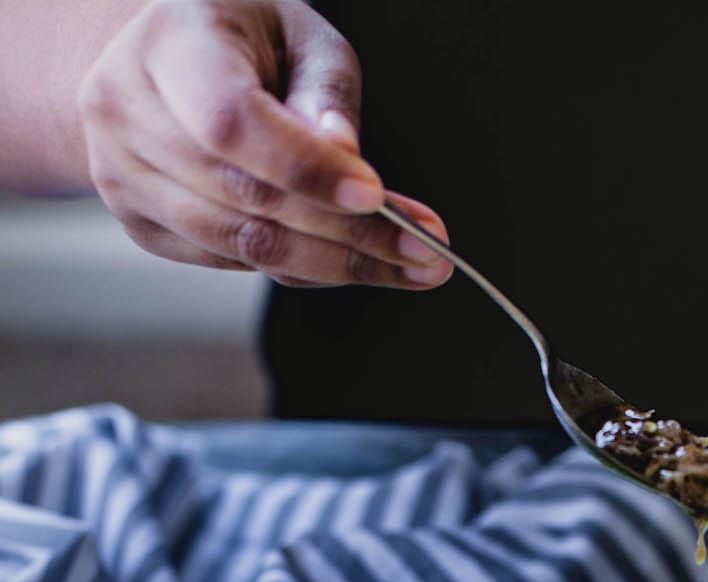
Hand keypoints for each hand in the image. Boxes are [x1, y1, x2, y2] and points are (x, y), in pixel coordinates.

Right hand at [77, 0, 451, 289]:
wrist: (156, 62)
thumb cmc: (239, 38)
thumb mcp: (296, 32)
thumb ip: (326, 90)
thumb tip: (348, 160)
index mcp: (166, 43)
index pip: (233, 122)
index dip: (306, 168)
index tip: (375, 196)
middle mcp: (126, 111)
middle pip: (249, 200)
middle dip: (350, 235)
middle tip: (426, 252)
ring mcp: (123, 177)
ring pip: (245, 247)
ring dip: (338, 266)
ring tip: (410, 266)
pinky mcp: (143, 226)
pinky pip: (236, 264)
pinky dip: (304, 267)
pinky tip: (352, 257)